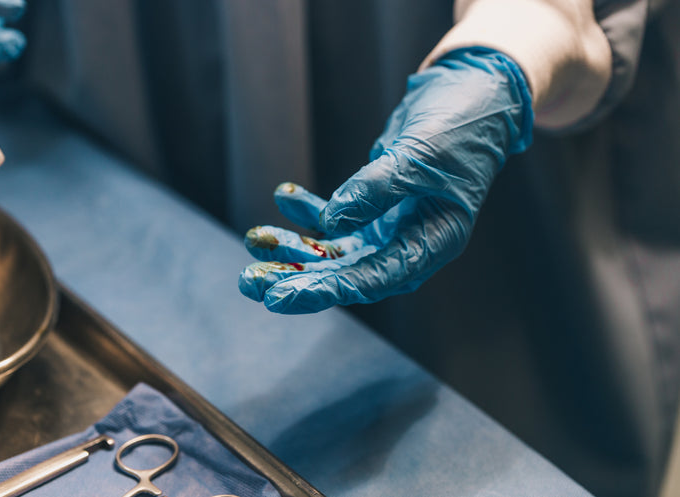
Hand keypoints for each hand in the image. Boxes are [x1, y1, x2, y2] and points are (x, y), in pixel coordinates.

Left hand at [239, 49, 532, 313]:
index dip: (324, 290)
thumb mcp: (420, 157)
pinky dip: (308, 211)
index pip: (372, 279)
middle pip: (345, 273)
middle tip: (249, 283)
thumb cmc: (458, 130)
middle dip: (296, 276)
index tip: (279, 298)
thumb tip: (330, 222)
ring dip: (292, 247)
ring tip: (252, 240)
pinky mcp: (373, 210)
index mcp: (430, 244)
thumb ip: (375, 190)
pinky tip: (283, 197)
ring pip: (333, 251)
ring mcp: (388, 229)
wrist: (470, 99)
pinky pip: (334, 218)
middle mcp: (407, 245)